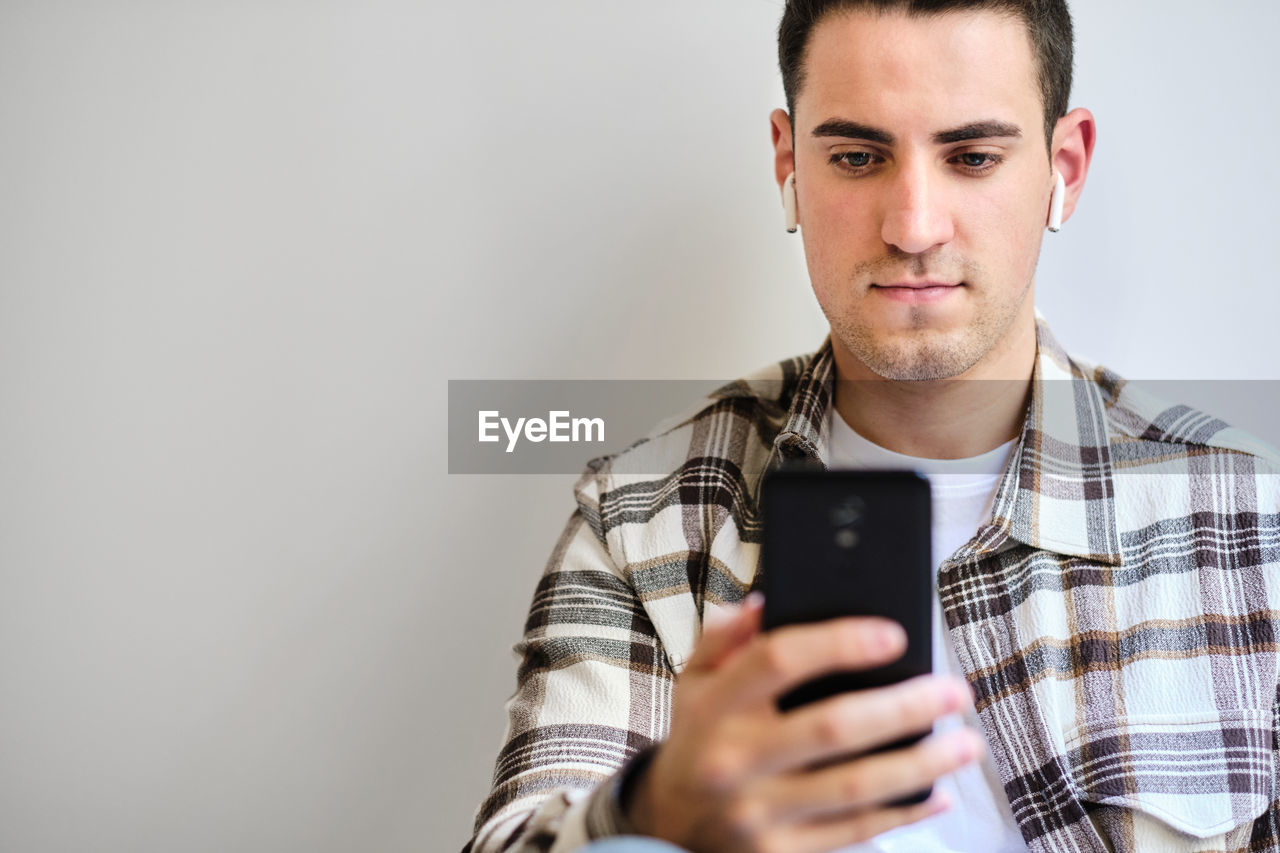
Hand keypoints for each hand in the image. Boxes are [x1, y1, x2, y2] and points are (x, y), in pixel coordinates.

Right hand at [624, 594, 982, 852]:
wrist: (668, 823)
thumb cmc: (700, 737)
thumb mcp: (694, 680)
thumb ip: (724, 637)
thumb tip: (764, 602)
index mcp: (715, 705)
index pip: (778, 660)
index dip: (839, 643)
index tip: (894, 634)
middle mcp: (735, 759)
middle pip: (832, 726)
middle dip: (904, 707)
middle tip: (955, 690)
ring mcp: (759, 812)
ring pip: (855, 787)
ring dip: (921, 764)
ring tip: (967, 743)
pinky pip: (854, 832)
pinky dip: (904, 813)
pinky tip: (938, 792)